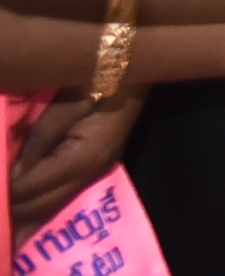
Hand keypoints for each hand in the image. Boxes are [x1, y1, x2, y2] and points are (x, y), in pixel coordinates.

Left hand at [8, 88, 140, 246]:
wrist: (135, 69)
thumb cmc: (98, 81)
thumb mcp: (63, 107)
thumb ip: (38, 140)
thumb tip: (13, 174)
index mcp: (82, 158)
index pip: (34, 187)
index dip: (8, 194)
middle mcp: (90, 172)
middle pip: (44, 205)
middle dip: (15, 216)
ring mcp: (95, 171)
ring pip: (54, 205)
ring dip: (29, 218)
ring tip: (8, 233)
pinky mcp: (96, 166)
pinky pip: (62, 194)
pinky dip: (42, 206)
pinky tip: (28, 216)